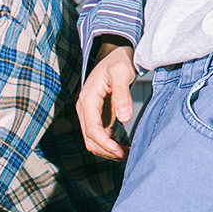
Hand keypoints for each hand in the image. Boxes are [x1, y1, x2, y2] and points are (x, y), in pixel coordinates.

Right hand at [77, 39, 136, 159]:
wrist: (114, 56)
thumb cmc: (118, 62)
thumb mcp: (122, 73)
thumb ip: (123, 95)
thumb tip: (125, 118)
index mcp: (88, 99)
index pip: (92, 129)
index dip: (105, 144)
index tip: (120, 152)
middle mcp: (84, 108)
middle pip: (90, 139)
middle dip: (107, 151)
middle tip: (128, 156)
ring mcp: (89, 114)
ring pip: (93, 141)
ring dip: (108, 151)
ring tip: (128, 154)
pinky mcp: (97, 117)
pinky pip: (99, 137)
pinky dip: (110, 145)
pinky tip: (124, 147)